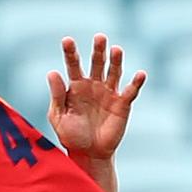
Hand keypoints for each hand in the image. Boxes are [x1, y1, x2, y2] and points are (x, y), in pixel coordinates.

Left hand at [47, 34, 145, 159]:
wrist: (89, 154)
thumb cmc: (71, 135)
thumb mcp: (59, 116)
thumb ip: (57, 95)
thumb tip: (52, 72)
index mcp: (76, 86)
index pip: (73, 65)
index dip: (71, 52)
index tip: (67, 40)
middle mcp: (93, 85)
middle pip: (97, 63)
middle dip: (98, 50)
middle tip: (99, 37)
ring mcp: (109, 93)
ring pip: (114, 72)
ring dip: (116, 61)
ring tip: (116, 49)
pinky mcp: (122, 104)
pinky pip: (130, 91)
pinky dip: (136, 82)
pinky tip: (140, 74)